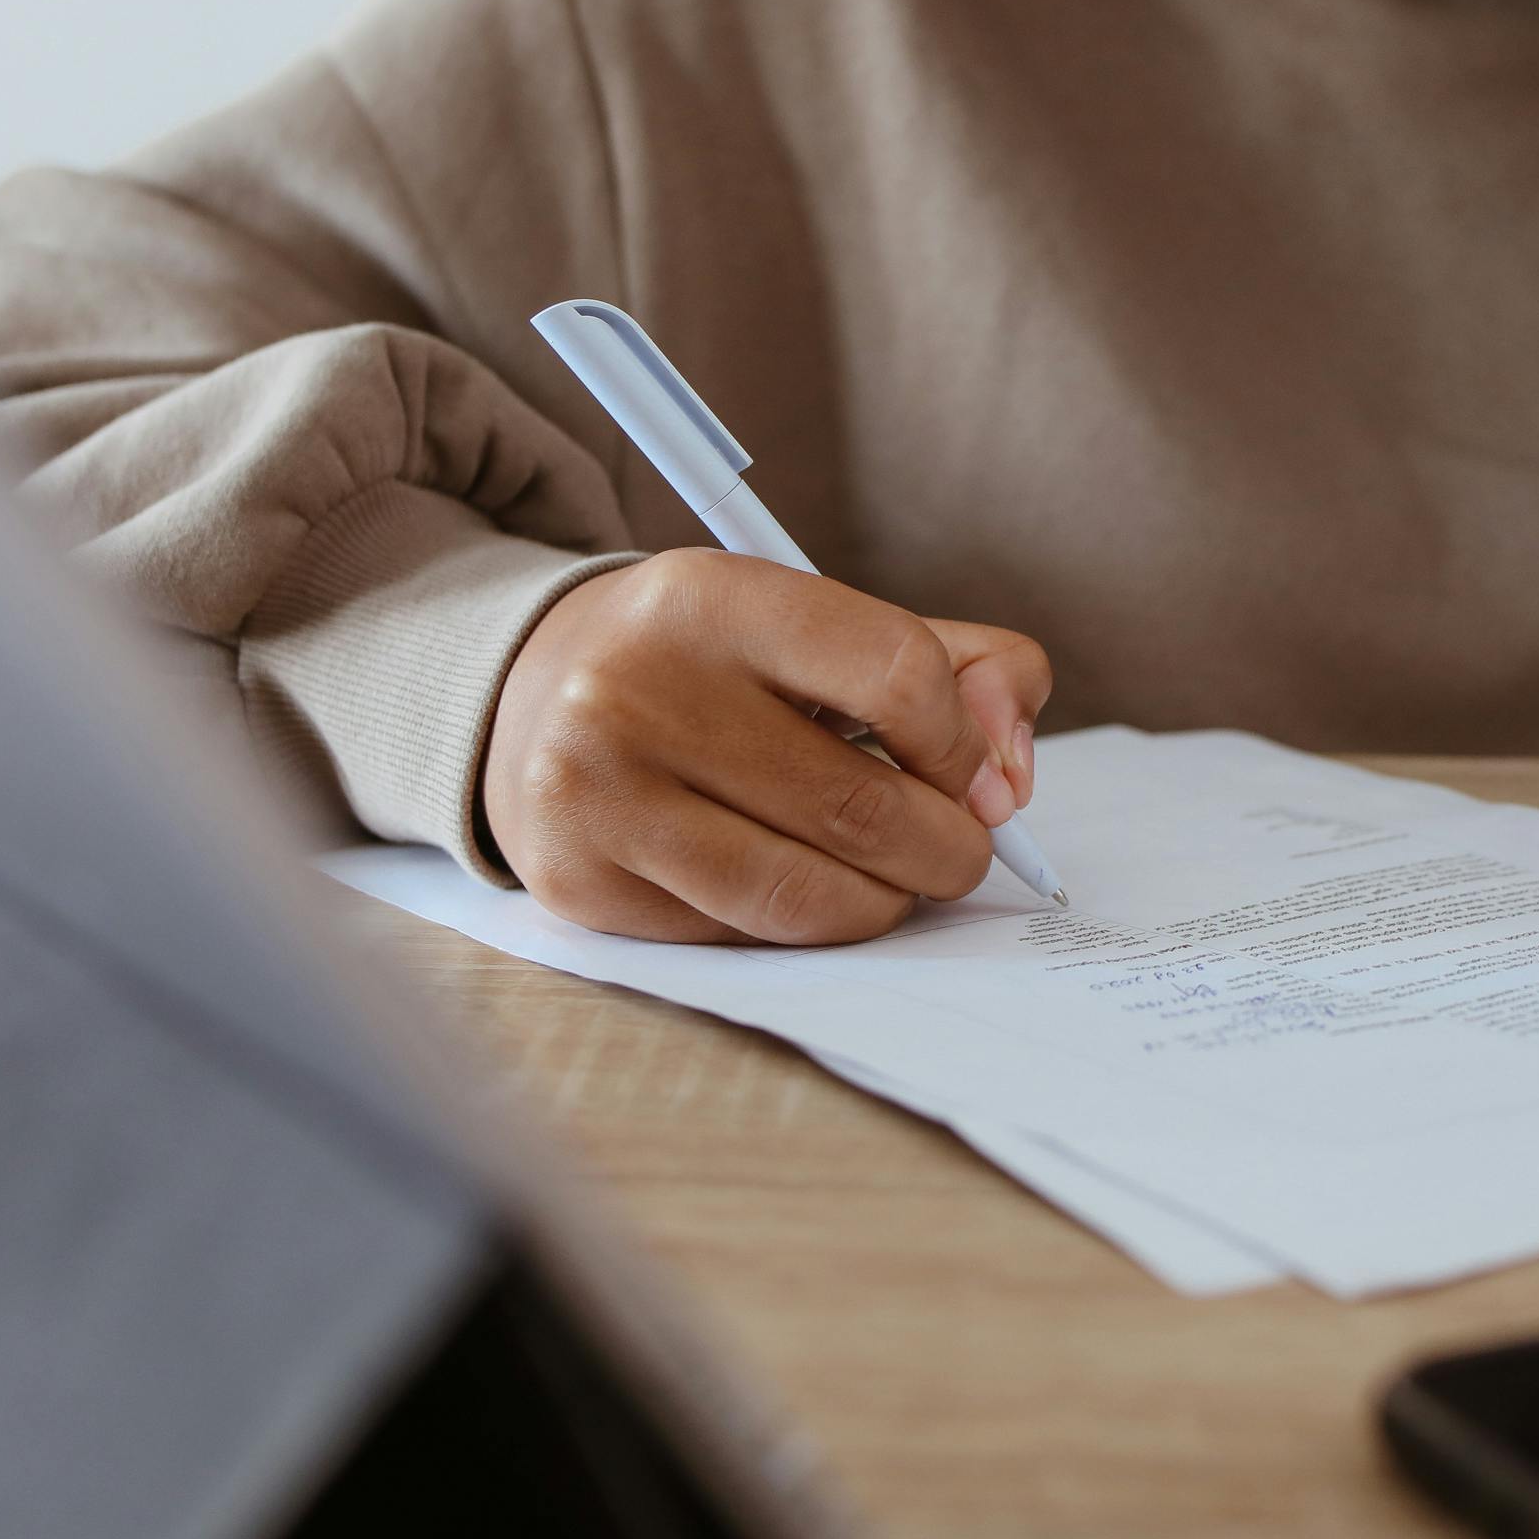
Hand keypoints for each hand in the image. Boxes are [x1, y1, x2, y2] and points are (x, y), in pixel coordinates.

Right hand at [480, 550, 1050, 943]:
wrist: (528, 694)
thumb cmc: (714, 663)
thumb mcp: (820, 623)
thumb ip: (957, 668)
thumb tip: (1011, 778)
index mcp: (710, 599)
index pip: (900, 677)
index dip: (964, 744)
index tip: (972, 773)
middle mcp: (635, 691)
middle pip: (863, 809)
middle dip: (947, 848)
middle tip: (957, 850)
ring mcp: (597, 797)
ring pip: (808, 897)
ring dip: (886, 903)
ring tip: (892, 878)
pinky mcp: (582, 886)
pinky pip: (744, 939)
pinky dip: (802, 928)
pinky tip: (797, 885)